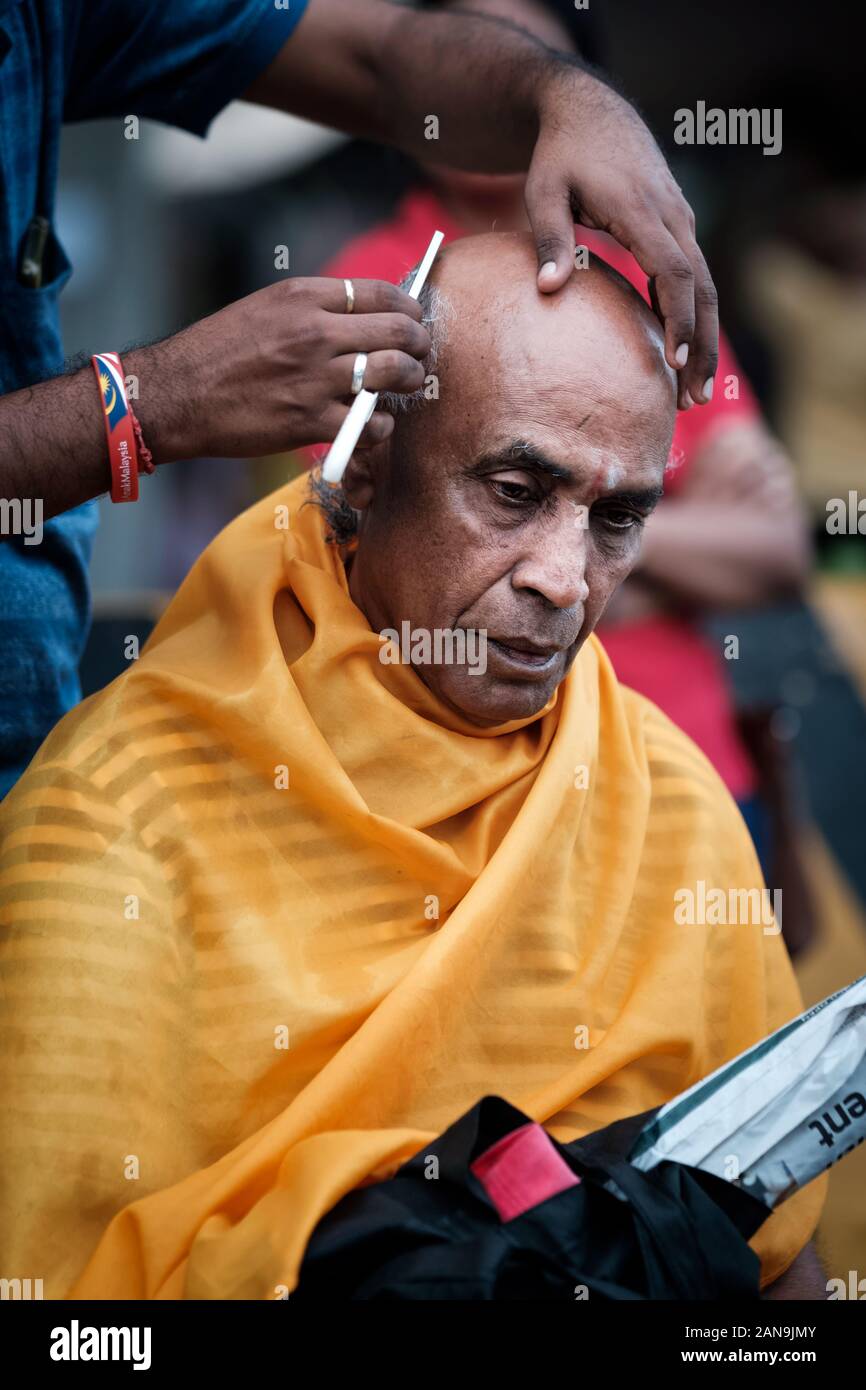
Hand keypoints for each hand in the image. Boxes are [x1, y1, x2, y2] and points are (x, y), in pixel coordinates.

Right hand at [137, 277, 431, 461]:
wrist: (176, 394)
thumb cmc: (216, 352)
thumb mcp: (265, 309)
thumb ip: (314, 309)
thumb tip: (360, 317)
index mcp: (304, 297)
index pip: (381, 292)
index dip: (410, 309)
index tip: (414, 321)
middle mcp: (316, 332)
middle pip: (399, 331)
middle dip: (420, 345)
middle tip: (419, 357)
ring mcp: (316, 377)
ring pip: (394, 374)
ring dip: (408, 383)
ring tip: (402, 390)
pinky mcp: (310, 420)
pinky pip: (370, 424)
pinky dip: (380, 428)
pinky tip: (372, 426)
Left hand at [525, 68, 717, 409]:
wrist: (588, 110)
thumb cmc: (559, 154)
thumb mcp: (541, 191)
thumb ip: (548, 239)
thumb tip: (548, 290)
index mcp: (642, 210)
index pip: (674, 272)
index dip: (678, 318)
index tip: (673, 360)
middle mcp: (672, 216)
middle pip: (703, 289)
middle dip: (702, 345)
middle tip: (692, 398)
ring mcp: (680, 220)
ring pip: (705, 286)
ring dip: (703, 339)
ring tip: (693, 392)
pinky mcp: (677, 226)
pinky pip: (693, 277)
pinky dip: (693, 317)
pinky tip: (681, 355)